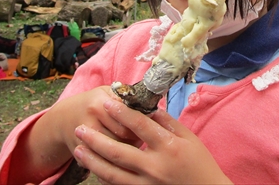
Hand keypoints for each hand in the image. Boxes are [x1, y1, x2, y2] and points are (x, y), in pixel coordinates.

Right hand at [54, 85, 141, 153]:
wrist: (64, 118)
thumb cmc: (92, 104)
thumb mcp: (107, 93)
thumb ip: (126, 98)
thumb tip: (151, 110)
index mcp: (100, 102)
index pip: (128, 117)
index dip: (141, 122)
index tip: (148, 124)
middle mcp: (91, 120)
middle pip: (123, 135)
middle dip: (136, 138)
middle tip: (141, 136)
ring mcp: (84, 138)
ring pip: (115, 151)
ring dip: (127, 150)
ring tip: (131, 144)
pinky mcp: (80, 153)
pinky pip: (104, 161)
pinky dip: (114, 161)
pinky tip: (118, 154)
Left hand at [73, 99, 232, 184]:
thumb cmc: (200, 164)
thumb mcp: (189, 138)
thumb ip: (167, 123)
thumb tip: (147, 108)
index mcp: (169, 147)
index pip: (140, 126)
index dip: (121, 113)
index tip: (106, 103)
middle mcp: (155, 167)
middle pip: (118, 152)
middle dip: (95, 139)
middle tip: (79, 128)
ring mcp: (148, 184)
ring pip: (112, 174)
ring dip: (93, 160)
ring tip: (78, 149)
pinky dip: (103, 178)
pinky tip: (93, 168)